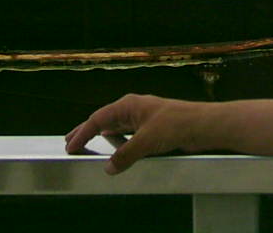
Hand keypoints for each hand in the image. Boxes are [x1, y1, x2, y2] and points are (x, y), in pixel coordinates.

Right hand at [64, 94, 213, 173]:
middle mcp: (133, 109)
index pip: (98, 119)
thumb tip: (109, 167)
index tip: (70, 145)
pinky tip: (115, 150)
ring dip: (101, 137)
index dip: (82, 132)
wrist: (202, 125)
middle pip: (104, 120)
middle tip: (70, 141)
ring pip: (116, 128)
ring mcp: (143, 118)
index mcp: (129, 105)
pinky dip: (117, 143)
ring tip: (87, 145)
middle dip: (86, 131)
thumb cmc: (177, 123)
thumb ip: (125, 155)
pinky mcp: (152, 129)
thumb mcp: (146, 141)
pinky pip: (127, 135)